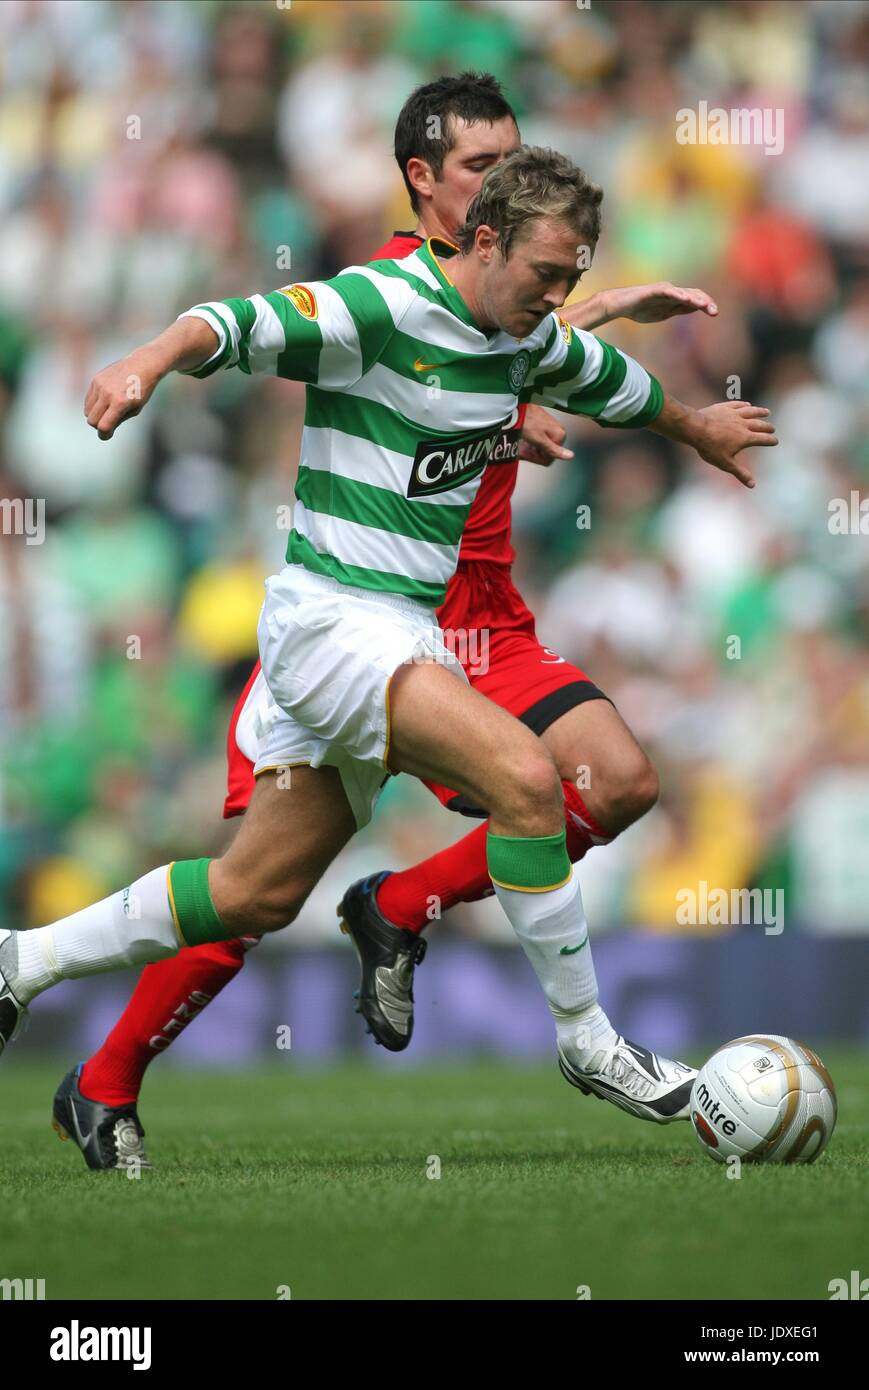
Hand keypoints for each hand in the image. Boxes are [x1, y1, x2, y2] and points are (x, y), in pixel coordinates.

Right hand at [84, 352, 161, 439]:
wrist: (142, 365)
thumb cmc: (142, 390)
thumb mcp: (135, 409)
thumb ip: (118, 420)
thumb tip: (104, 430)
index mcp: (120, 403)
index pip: (103, 426)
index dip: (104, 435)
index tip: (107, 435)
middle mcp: (107, 394)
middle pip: (92, 420)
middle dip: (99, 426)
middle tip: (108, 423)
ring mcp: (100, 385)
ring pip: (87, 411)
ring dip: (95, 415)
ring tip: (107, 411)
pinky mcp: (95, 379)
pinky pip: (88, 400)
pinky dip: (93, 405)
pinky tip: (104, 402)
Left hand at [518, 403, 573, 466]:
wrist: (518, 410)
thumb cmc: (527, 423)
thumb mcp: (540, 440)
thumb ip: (554, 449)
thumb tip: (571, 456)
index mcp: (560, 434)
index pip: (553, 455)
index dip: (541, 458)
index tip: (531, 455)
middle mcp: (559, 428)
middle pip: (550, 448)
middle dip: (538, 452)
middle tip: (526, 450)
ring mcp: (552, 424)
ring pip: (545, 442)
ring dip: (535, 446)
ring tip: (525, 444)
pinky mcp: (545, 421)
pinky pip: (542, 435)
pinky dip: (534, 438)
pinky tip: (527, 437)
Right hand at [599, 282, 717, 324]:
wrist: (620, 305)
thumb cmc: (640, 309)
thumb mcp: (665, 313)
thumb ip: (679, 309)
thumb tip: (695, 307)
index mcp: (675, 298)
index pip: (695, 298)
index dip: (706, 304)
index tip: (715, 313)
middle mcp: (672, 291)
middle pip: (693, 294)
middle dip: (705, 302)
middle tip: (715, 312)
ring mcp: (663, 290)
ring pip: (683, 292)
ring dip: (695, 299)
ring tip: (704, 305)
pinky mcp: (653, 290)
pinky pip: (668, 291)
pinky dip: (678, 294)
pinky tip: (686, 299)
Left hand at [692, 400, 777, 487]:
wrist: (696, 429)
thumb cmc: (710, 447)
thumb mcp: (725, 463)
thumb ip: (740, 473)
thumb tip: (753, 485)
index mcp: (745, 438)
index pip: (763, 439)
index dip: (770, 441)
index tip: (775, 441)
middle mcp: (743, 424)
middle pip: (759, 424)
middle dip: (767, 427)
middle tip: (772, 428)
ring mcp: (734, 414)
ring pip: (751, 411)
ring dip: (760, 412)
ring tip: (766, 412)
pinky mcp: (725, 408)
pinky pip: (738, 405)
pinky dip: (744, 405)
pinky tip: (747, 405)